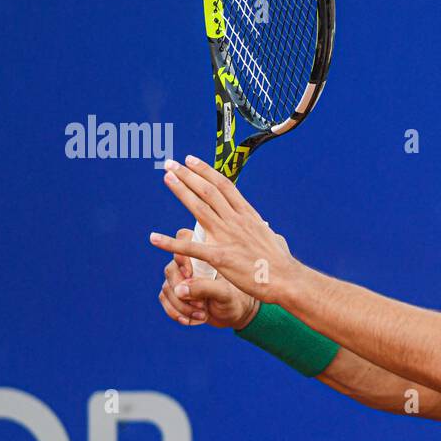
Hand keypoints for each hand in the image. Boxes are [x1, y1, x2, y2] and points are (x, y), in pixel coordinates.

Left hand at [150, 156, 302, 303]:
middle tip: (171, 164)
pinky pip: (190, 247)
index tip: (191, 161)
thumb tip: (272, 234)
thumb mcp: (276, 241)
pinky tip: (153, 238)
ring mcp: (227, 236)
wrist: (286, 279)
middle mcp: (236, 220)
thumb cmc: (282, 264)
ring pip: (198, 207)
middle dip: (187, 175)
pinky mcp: (219, 257)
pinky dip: (170, 242)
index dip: (205, 171)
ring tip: (166, 178)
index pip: (224, 186)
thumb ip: (269, 234)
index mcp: (248, 215)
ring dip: (180, 190)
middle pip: (208, 190)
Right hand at [158, 227, 259, 328]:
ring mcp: (180, 278)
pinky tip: (189, 320)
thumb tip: (179, 289)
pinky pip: (164, 299)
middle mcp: (189, 264)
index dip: (182, 256)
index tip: (189, 274)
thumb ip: (205, 288)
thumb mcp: (225, 294)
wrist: (235, 314)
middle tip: (201, 304)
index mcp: (205, 254)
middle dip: (183, 290)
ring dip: (181, 305)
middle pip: (170, 269)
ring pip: (167, 287)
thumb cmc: (235, 299)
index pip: (184, 239)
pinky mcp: (175, 293)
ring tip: (201, 314)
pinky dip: (175, 312)